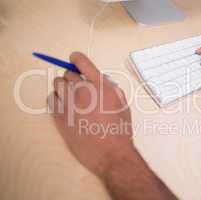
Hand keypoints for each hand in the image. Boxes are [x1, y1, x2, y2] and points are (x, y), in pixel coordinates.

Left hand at [48, 52, 176, 199]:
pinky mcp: (59, 117)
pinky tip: (64, 106)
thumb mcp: (122, 103)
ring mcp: (69, 104)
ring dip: (63, 87)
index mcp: (101, 86)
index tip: (74, 59)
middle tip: (78, 86)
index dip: (76, 58)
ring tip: (71, 97)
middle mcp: (83, 91)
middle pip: (67, 73)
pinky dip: (56, 99)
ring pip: (56, 84)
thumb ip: (110, 88)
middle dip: (72, 76)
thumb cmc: (119, 130)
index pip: (82, 62)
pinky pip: (50, 99)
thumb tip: (98, 80)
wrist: (110, 153)